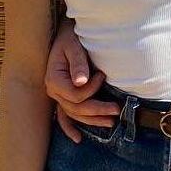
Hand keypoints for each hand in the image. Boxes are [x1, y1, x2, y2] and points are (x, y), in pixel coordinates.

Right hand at [44, 18, 118, 141]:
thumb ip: (78, 62)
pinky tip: (78, 138)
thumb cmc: (71, 36)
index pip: (75, 95)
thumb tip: (81, 82)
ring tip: (111, 122)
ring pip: (74, 114)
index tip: (103, 75)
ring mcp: (57, 96)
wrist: (66, 32)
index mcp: (54, 79)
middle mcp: (53, 91)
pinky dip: (70, 128)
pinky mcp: (63, 96)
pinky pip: (64, 116)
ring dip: (92, 120)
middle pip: (76, 108)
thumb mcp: (74, 44)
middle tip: (117, 109)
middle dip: (97, 110)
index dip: (91, 89)